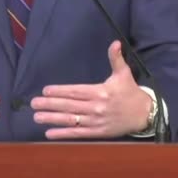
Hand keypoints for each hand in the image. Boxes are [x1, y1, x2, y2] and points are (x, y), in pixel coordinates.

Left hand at [31, 40, 152, 138]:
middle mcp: (96, 107)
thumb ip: (116, 59)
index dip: (60, 91)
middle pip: (69, 106)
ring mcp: (96, 121)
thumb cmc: (130, 92)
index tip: (45, 91)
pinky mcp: (98, 133)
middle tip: (34, 104)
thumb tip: (115, 43)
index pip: (76, 91)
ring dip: (52, 119)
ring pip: (71, 120)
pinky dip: (63, 134)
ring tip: (37, 117)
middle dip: (50, 105)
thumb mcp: (124, 74)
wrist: (144, 114)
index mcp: (100, 92)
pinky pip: (78, 134)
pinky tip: (49, 133)